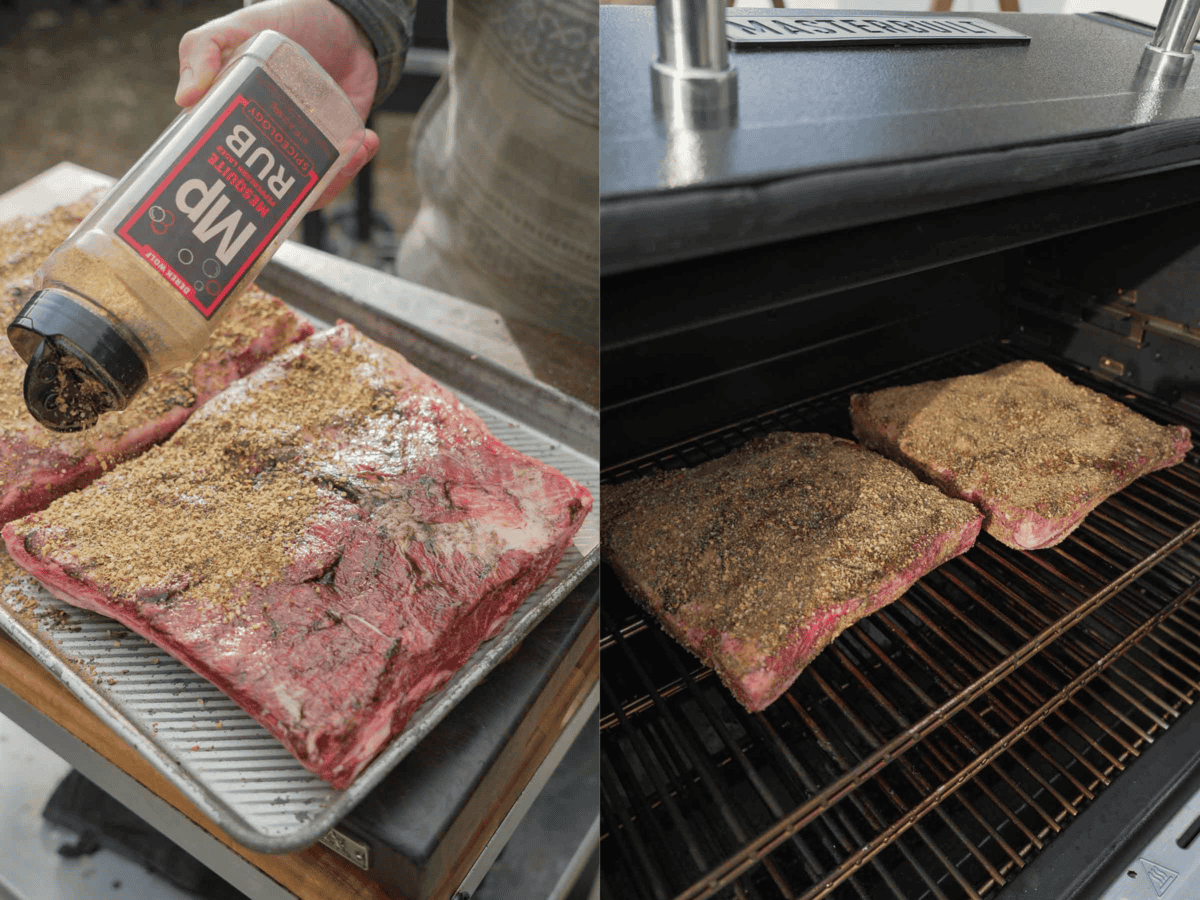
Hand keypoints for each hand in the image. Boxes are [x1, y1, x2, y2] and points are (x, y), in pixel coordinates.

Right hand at [175, 0, 379, 208]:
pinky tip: (366, 142)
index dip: (222, 186)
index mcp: (234, 119)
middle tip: (298, 189)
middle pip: (268, 189)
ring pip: (308, 188)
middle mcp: (267, 139)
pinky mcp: (337, 144)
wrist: (345, 22)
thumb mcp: (238, 27)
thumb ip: (204, 48)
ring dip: (330, 182)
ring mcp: (303, 145)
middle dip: (283, 201)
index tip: (231, 196)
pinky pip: (341, 170)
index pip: (221, 163)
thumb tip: (186, 98)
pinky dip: (355, 164)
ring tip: (348, 156)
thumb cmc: (286, 19)